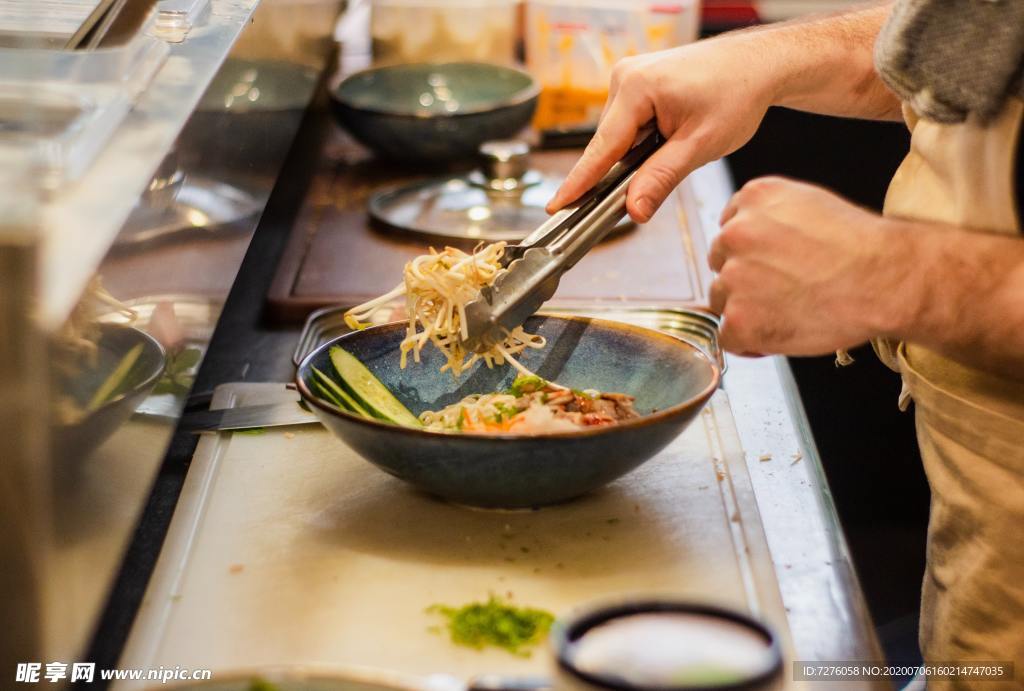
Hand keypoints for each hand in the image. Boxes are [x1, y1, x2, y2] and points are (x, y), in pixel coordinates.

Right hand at [547, 35, 778, 222]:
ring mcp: (629, 78)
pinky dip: (643, 142)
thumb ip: (661, 178)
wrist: (758, 65)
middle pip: (609, 144)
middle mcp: (625, 77)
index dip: (579, 182)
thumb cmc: (736, 93)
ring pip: (619, 137)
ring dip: (638, 155)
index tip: (557, 205)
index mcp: (635, 87)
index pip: (601, 147)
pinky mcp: (638, 84)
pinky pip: (629, 125)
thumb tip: (633, 210)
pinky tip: (669, 140)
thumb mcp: (699, 145)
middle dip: (624, 171)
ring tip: (677, 147)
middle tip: (647, 189)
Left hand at [708, 177, 913, 355]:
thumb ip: (772, 218)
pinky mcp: (739, 319)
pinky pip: (727, 337)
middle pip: (721, 264)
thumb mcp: (811, 204)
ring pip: (722, 300)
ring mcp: (733, 277)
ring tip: (789, 311)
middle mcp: (735, 233)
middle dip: (745, 280)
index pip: (730, 230)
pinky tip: (779, 334)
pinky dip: (750, 342)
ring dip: (746, 310)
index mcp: (753, 198)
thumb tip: (754, 244)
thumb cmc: (863, 248)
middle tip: (784, 291)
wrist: (886, 280)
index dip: (750, 255)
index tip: (772, 266)